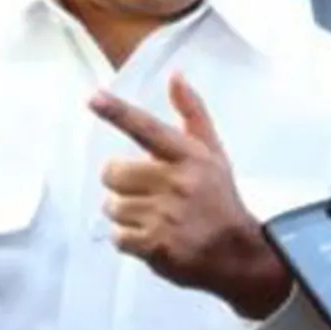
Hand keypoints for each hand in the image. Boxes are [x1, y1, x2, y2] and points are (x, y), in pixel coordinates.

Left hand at [90, 72, 288, 318]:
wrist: (237, 253)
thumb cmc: (219, 198)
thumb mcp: (212, 152)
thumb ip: (191, 113)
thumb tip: (175, 76)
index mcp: (189, 156)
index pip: (147, 128)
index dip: (118, 112)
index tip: (94, 97)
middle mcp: (177, 183)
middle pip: (114, 172)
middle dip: (121, 182)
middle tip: (143, 190)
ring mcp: (165, 216)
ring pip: (112, 206)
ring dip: (125, 213)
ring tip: (152, 217)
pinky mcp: (156, 245)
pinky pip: (117, 236)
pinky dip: (128, 239)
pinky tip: (149, 237)